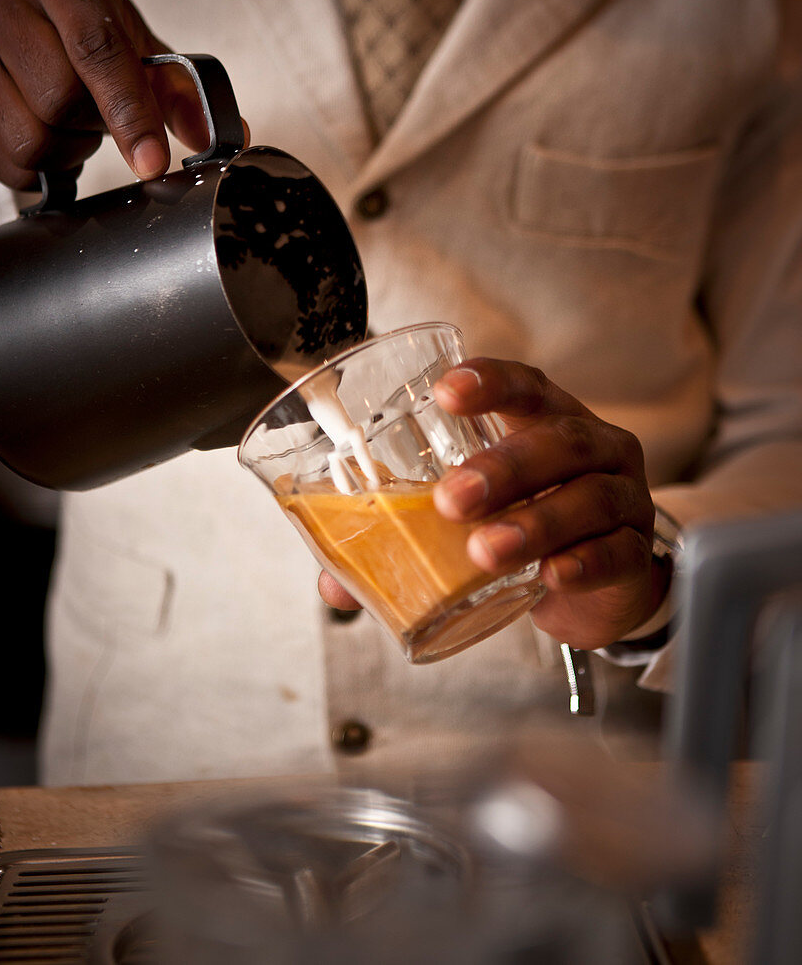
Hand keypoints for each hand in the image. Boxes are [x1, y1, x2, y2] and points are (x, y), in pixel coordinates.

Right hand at [0, 0, 218, 189]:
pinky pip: (4, 161)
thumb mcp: (141, 50)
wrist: (33, 24)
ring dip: (65, 150)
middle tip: (99, 116)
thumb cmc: (93, 36)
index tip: (153, 161)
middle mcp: (2, 3)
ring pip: (27, 137)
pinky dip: (38, 170)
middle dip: (93, 125)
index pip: (95, 48)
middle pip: (58, 100)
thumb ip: (181, 93)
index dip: (129, 112)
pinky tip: (50, 142)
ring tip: (73, 127)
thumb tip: (219, 139)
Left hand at [319, 358, 663, 649]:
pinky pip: (616, 554)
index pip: (526, 386)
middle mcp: (594, 450)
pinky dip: (583, 564)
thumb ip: (406, 539)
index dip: (490, 383)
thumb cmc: (529, 527)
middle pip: (560, 441)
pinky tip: (551, 575)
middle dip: (504, 466)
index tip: (445, 393)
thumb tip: (334, 583)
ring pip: (590, 498)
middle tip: (451, 499)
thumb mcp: (474, 519)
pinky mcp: (634, 555)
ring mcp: (623, 500)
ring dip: (534, 522)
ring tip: (484, 550)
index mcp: (548, 423)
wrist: (602, 586)